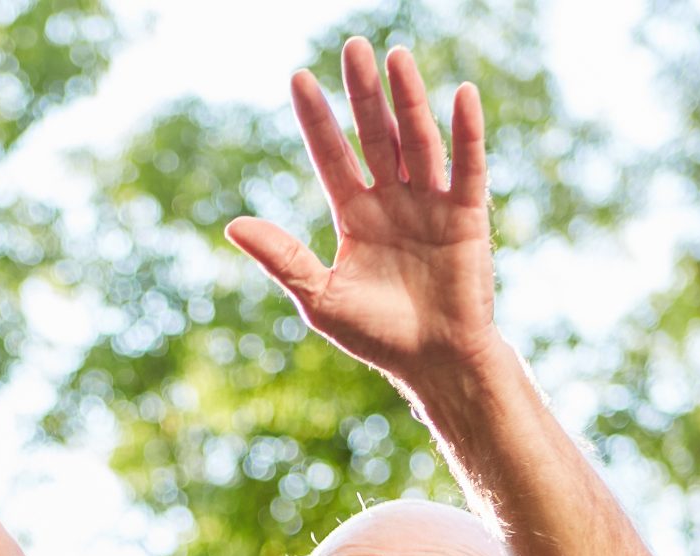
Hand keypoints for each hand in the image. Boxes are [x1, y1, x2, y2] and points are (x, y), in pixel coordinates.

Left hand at [225, 39, 497, 387]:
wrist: (435, 364)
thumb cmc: (378, 336)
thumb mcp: (321, 299)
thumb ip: (282, 259)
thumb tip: (232, 225)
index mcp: (355, 216)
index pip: (332, 156)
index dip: (317, 119)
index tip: (298, 78)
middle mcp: (392, 200)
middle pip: (374, 136)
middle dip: (363, 93)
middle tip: (352, 47)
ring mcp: (430, 204)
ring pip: (417, 141)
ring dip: (408, 100)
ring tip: (395, 57)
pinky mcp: (466, 216)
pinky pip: (467, 167)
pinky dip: (466, 133)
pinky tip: (461, 94)